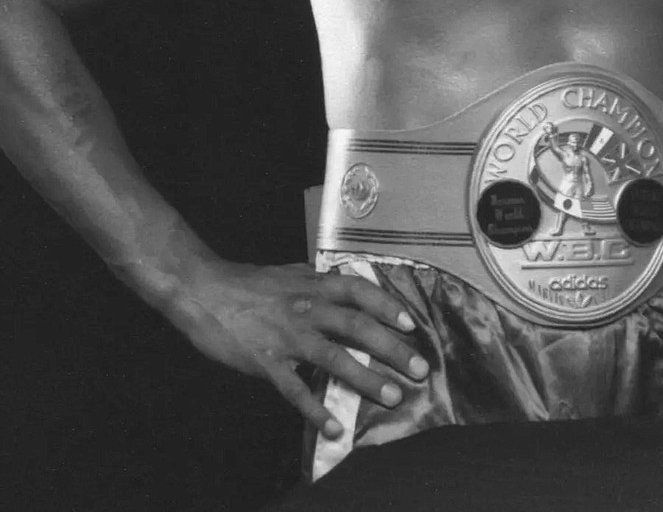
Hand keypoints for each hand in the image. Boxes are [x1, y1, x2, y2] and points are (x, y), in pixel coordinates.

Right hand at [169, 258, 428, 438]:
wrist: (205, 292)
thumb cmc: (250, 283)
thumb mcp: (291, 272)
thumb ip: (319, 280)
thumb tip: (350, 280)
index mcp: (313, 284)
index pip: (359, 292)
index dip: (387, 306)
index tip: (410, 324)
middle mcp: (307, 308)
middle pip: (357, 327)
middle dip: (392, 348)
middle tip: (420, 369)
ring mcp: (287, 336)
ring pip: (334, 358)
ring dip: (366, 379)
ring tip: (392, 395)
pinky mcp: (266, 362)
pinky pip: (295, 390)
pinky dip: (315, 410)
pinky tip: (334, 427)